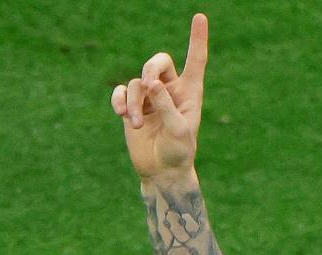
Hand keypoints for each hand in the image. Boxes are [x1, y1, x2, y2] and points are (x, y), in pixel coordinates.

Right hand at [111, 14, 208, 180]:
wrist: (161, 171)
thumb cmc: (178, 152)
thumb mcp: (178, 130)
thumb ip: (166, 106)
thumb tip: (151, 83)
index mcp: (190, 93)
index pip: (196, 60)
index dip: (198, 39)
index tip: (200, 16)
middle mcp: (171, 91)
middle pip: (159, 62)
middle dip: (150, 69)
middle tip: (148, 86)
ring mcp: (151, 98)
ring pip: (136, 82)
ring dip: (134, 101)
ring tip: (137, 123)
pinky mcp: (134, 106)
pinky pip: (121, 92)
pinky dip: (120, 101)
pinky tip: (123, 115)